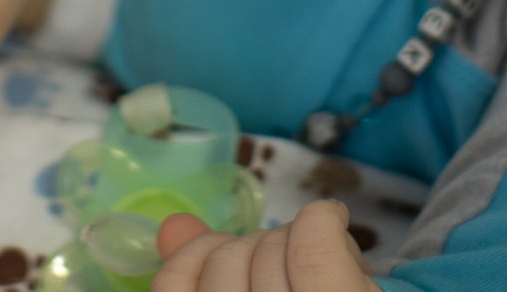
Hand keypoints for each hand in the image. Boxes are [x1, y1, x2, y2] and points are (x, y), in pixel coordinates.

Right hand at [152, 202, 375, 291]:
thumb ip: (202, 277)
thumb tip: (175, 226)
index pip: (173, 284)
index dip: (194, 259)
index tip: (233, 268)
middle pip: (226, 259)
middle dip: (255, 253)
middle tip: (288, 278)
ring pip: (268, 245)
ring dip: (293, 243)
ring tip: (317, 272)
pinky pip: (313, 240)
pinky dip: (323, 220)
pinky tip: (333, 225)